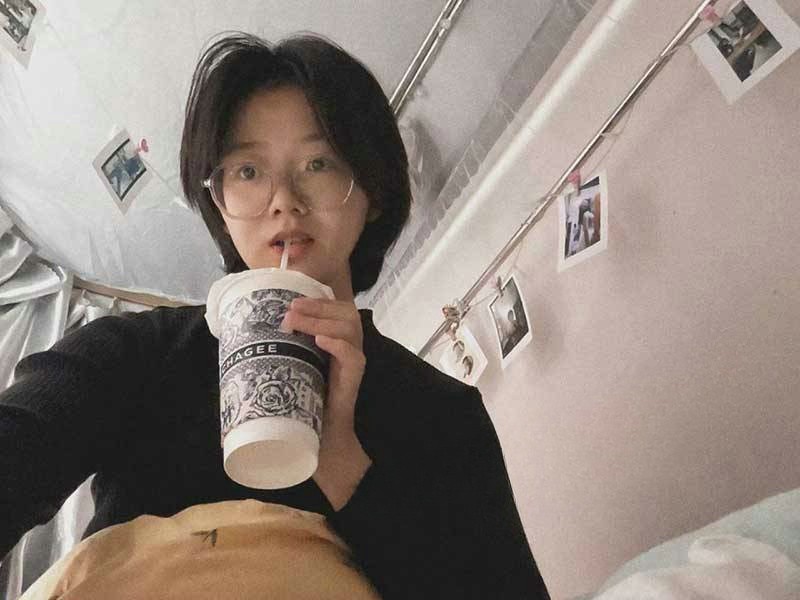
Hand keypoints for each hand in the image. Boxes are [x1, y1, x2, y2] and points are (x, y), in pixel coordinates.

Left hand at [280, 297, 371, 508]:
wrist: (322, 443)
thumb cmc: (304, 408)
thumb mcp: (288, 376)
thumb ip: (277, 359)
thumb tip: (236, 351)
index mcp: (334, 344)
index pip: (335, 310)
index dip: (317, 300)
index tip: (292, 300)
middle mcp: (346, 349)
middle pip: (344, 312)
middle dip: (317, 306)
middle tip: (291, 310)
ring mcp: (352, 364)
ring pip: (349, 327)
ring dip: (322, 319)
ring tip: (297, 322)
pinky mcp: (354, 380)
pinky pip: (354, 356)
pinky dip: (338, 344)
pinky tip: (320, 340)